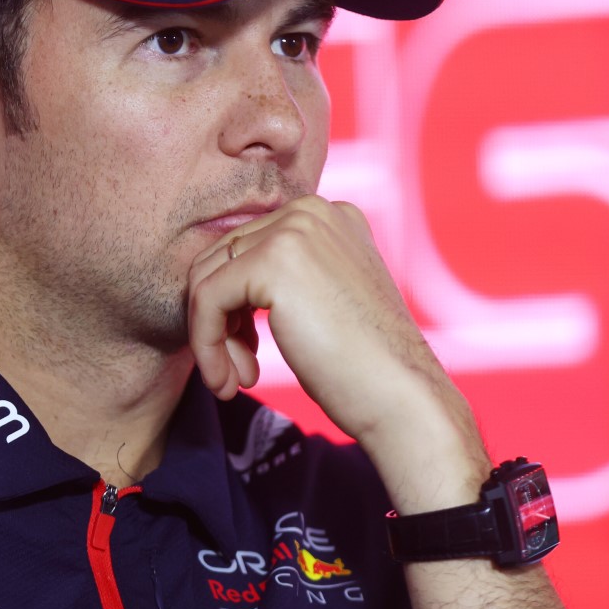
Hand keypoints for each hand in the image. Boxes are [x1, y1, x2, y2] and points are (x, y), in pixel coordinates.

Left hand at [186, 195, 489, 509]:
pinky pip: (205, 299)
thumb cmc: (363, 367)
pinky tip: (228, 384)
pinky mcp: (273, 261)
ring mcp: (294, 230)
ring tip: (235, 380)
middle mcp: (311, 210)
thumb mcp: (320, 303)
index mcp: (327, 216)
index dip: (234, 306)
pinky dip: (205, 345)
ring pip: (207, 278)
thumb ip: (281, 279)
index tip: (247, 355)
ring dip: (211, 337)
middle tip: (239, 373)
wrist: (404, 398)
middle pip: (221, 258)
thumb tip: (214, 285)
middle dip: (220, 321)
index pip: (247, 248)